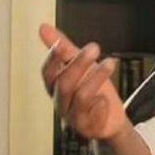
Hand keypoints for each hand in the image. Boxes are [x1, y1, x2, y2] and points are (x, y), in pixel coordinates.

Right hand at [39, 23, 130, 140]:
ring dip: (97, 77)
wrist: (111, 120)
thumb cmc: (93, 92)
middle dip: (79, 64)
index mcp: (56, 88)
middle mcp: (62, 103)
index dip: (52, 59)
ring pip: (81, 97)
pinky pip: (94, 116)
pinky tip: (107, 99)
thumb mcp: (81, 67)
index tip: (60, 44)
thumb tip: (43, 28)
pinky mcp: (91, 127)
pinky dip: (101, 105)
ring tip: (111, 62)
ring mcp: (75, 117)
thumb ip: (64, 49)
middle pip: (64, 83)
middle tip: (94, 47)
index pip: (47, 73)